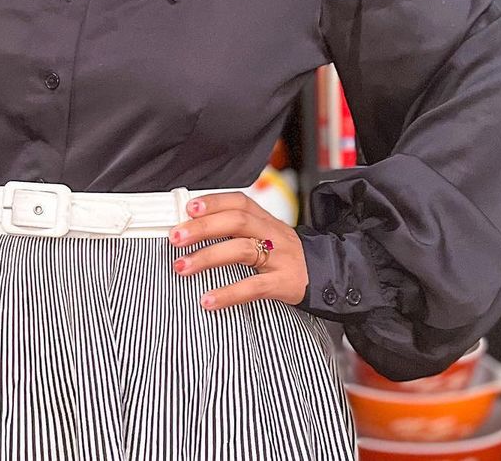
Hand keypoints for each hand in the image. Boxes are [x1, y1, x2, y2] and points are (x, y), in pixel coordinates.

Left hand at [169, 191, 308, 310]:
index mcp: (263, 218)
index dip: (213, 202)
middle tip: (175, 237)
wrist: (325, 272)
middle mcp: (270, 233)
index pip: (238, 202)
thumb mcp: (262, 231)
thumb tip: (191, 226)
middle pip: (236, 221)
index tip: (189, 208)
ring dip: (207, 257)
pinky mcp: (282, 283)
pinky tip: (208, 300)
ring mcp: (277, 257)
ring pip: (241, 250)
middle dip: (202, 227)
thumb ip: (233, 226)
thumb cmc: (282, 251)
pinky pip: (253, 287)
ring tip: (182, 267)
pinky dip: (228, 293)